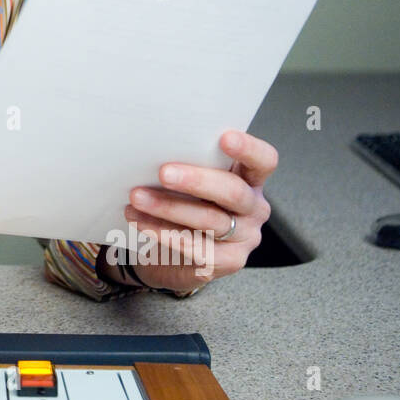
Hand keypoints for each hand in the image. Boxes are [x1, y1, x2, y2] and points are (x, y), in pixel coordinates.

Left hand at [109, 129, 275, 293]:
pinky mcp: (229, 262)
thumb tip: (155, 147)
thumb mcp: (188, 181)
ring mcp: (245, 237)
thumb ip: (187, 164)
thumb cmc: (180, 203)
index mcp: (249, 179)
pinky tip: (141, 221)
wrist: (168, 251)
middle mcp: (254, 207)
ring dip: (169, 207)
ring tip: (137, 197)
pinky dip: (165, 233)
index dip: (248, 148)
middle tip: (163, 173)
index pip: (263, 161)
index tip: (224, 137)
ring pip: (210, 220)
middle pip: (233, 191)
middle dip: (196, 180)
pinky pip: (198, 248)